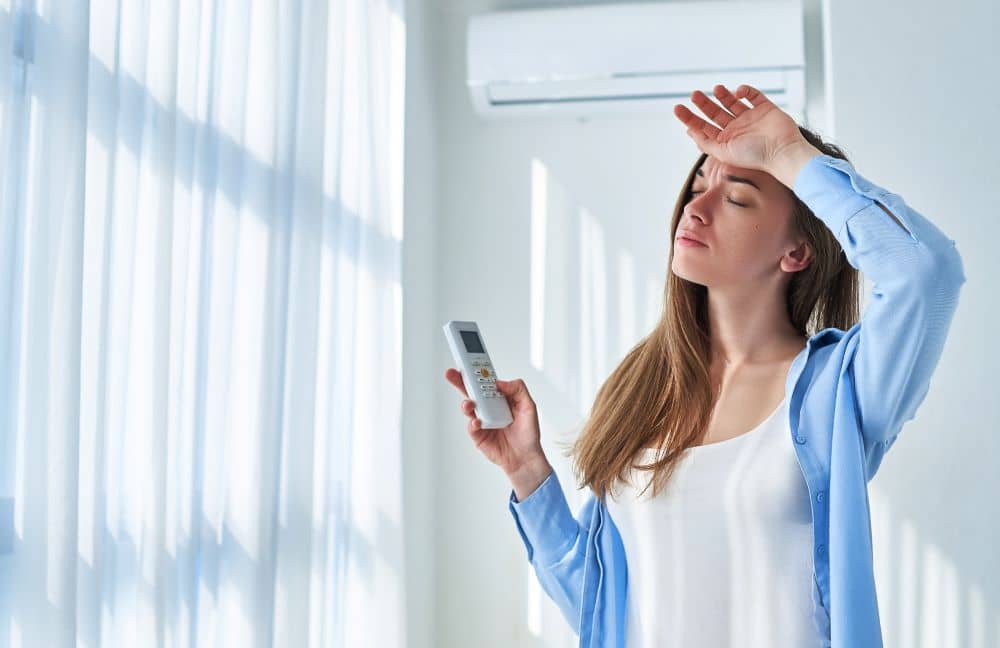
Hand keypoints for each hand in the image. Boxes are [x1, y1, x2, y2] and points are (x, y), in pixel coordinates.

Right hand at [444, 368, 545, 475]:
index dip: (476, 372)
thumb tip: (499, 382)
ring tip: (469, 404)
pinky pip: (471, 427)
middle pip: (471, 392)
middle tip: (453, 373)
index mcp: (499, 398)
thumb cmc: (528, 433)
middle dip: (460, 381)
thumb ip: (518, 389)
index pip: (484, 382)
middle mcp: (488, 408)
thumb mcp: (529, 406)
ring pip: (468, 408)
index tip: (468, 363)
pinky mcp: (478, 435)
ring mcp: (482, 421)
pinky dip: (473, 423)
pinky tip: (478, 422)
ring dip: (466, 404)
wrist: (526, 458)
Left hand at [673, 84, 812, 180]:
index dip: (690, 118)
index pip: (703, 127)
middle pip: (715, 113)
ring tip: (716, 89)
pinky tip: (738, 92)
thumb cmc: (754, 156)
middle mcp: (736, 128)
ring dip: (723, 95)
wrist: (782, 151)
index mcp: (725, 140)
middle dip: (703, 104)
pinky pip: (753, 95)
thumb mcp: (723, 152)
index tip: (678, 108)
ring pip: (732, 102)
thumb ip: (706, 142)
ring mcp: (750, 118)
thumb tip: (690, 131)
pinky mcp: (765, 108)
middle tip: (694, 94)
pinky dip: (745, 91)